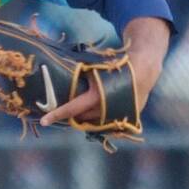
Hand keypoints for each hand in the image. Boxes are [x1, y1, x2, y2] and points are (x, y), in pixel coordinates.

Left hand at [41, 19, 167, 127]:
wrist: (144, 69)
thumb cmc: (116, 65)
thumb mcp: (95, 68)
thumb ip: (80, 76)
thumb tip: (57, 76)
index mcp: (97, 97)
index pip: (72, 109)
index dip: (56, 114)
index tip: (43, 121)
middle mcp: (106, 109)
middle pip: (82, 118)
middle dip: (72, 115)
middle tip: (64, 109)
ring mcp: (117, 116)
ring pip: (94, 122)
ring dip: (85, 117)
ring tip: (80, 109)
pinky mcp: (126, 117)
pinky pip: (107, 122)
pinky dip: (99, 117)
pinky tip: (96, 110)